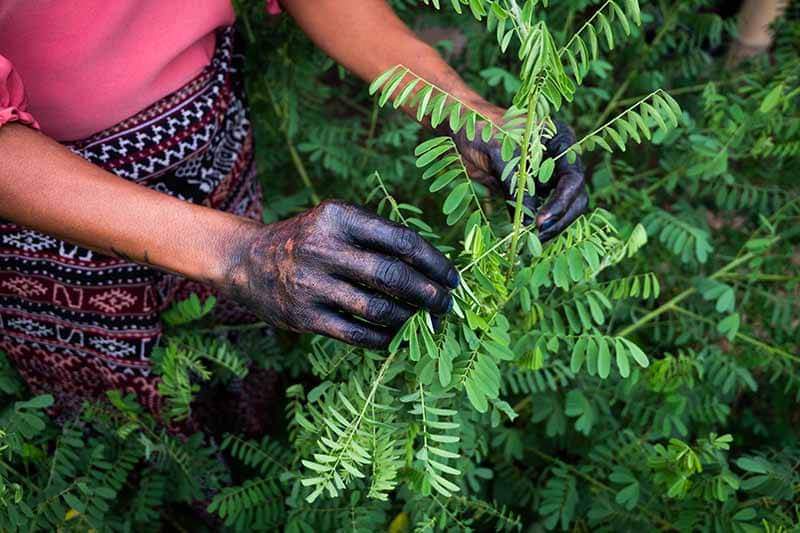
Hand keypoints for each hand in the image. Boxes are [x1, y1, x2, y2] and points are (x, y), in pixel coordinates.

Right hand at [221, 200, 458, 348]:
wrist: (249, 261)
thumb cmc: (310, 239)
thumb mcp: (338, 220)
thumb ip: (380, 235)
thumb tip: (434, 267)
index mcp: (340, 217)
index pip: (401, 240)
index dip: (435, 263)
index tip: (453, 279)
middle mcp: (324, 248)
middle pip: (393, 276)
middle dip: (429, 294)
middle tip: (446, 306)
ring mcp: (312, 285)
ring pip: (379, 309)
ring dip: (410, 318)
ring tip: (423, 320)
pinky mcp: (304, 317)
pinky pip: (357, 334)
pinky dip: (385, 338)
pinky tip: (396, 335)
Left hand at [451, 117, 588, 241]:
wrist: (460, 129)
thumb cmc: (480, 128)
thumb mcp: (499, 152)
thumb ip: (515, 184)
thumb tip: (528, 221)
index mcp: (560, 140)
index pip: (572, 177)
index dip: (560, 202)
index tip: (541, 221)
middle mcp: (559, 159)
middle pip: (574, 196)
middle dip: (560, 218)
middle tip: (539, 236)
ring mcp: (547, 176)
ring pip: (562, 207)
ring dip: (551, 225)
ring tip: (532, 241)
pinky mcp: (531, 190)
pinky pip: (541, 211)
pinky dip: (534, 224)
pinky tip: (524, 236)